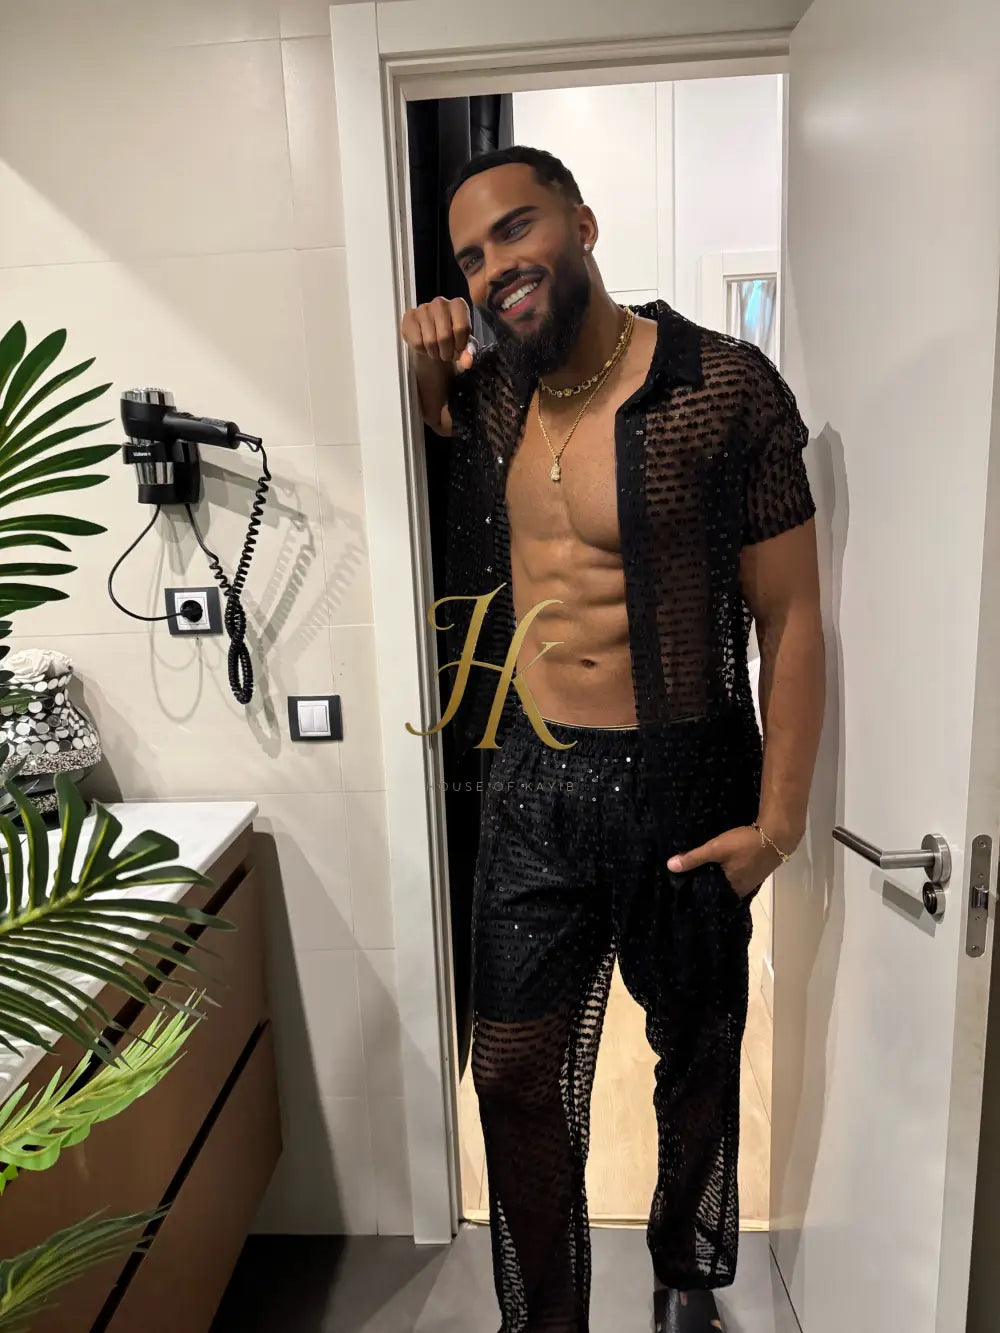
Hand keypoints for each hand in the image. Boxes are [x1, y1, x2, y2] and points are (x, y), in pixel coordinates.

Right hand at [401, 296, 477, 372]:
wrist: (432, 340)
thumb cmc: (451, 340)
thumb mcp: (464, 346)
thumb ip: (469, 353)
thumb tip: (467, 362)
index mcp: (458, 305)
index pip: (462, 328)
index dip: (460, 345)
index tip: (458, 350)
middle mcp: (440, 303)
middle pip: (445, 336)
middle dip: (446, 352)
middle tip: (446, 354)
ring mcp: (423, 308)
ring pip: (430, 340)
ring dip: (434, 353)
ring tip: (436, 351)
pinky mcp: (409, 317)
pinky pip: (417, 342)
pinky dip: (422, 350)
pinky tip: (424, 345)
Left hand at [667, 825, 782, 899]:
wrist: (777, 835)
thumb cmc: (745, 843)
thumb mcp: (716, 848)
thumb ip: (694, 858)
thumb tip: (670, 867)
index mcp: (731, 889)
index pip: (709, 897)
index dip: (697, 894)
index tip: (682, 892)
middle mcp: (741, 890)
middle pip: (719, 891)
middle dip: (706, 887)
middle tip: (687, 883)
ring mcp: (750, 882)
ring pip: (728, 884)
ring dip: (717, 880)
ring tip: (700, 875)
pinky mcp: (755, 873)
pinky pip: (736, 878)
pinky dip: (727, 874)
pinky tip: (720, 868)